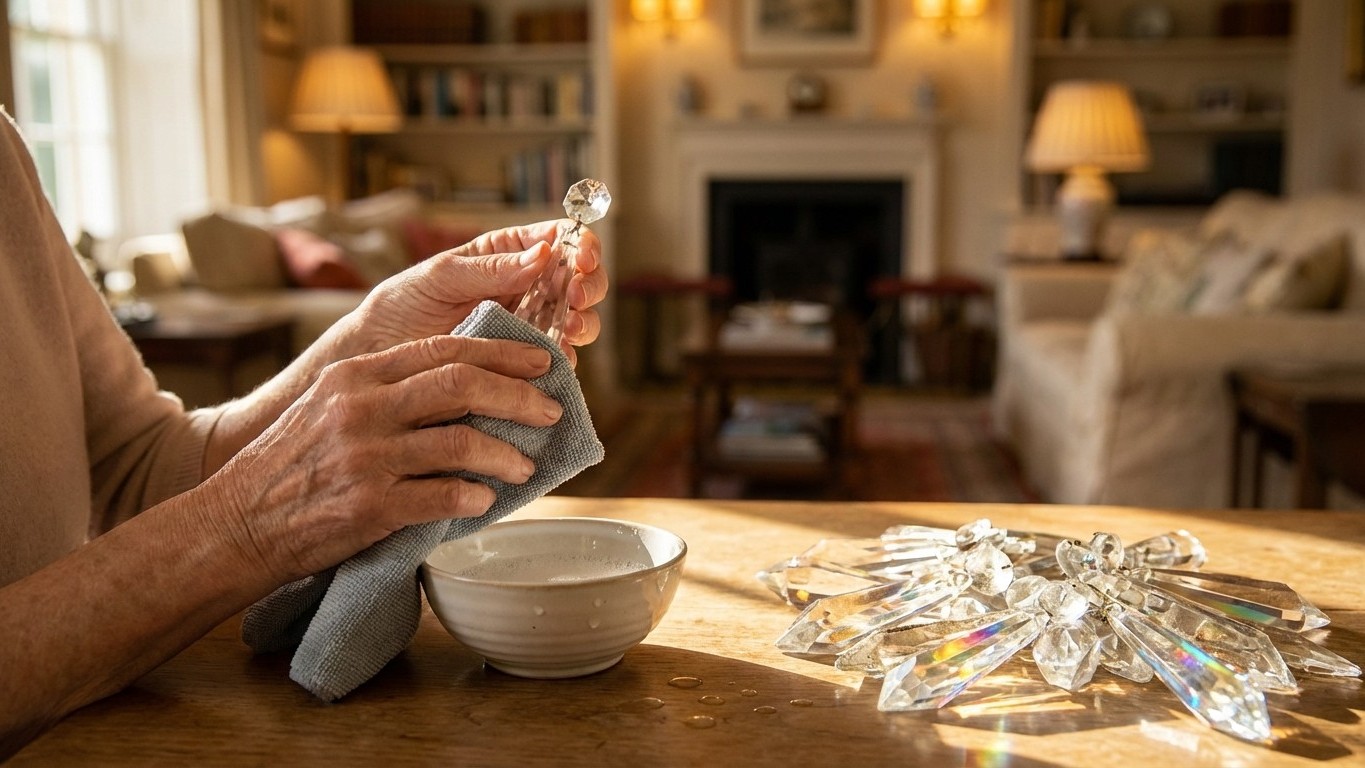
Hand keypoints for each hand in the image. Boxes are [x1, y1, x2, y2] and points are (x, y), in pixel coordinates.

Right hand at [207, 334, 563, 580]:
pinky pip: (440, 497)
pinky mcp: (367, 506)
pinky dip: (472, 498)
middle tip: (550, 410)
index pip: (443, 350)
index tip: (541, 362)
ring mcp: (364, 457)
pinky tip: (486, 501)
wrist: (236, 522)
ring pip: (459, 442)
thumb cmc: (293, 464)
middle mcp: (361, 407)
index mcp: (356, 374)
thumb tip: (466, 386)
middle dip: (516, 395)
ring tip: (526, 465)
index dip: (501, 354)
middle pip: (460, 385)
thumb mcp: (330, 405)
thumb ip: (387, 390)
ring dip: (504, 453)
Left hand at [346, 220, 607, 365]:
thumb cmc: (401, 306)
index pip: (560, 240)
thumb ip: (492, 268)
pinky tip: (560, 357)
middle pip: (580, 280)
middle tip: (576, 296)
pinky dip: (567, 359)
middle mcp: (526, 289)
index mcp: (508, 255)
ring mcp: (528, 328)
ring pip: (578, 320)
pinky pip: (558, 362)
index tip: (582, 257)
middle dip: (589, 284)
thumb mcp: (441, 276)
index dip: (581, 244)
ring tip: (570, 327)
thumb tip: (544, 253)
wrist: (376, 356)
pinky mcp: (523, 365)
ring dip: (584, 321)